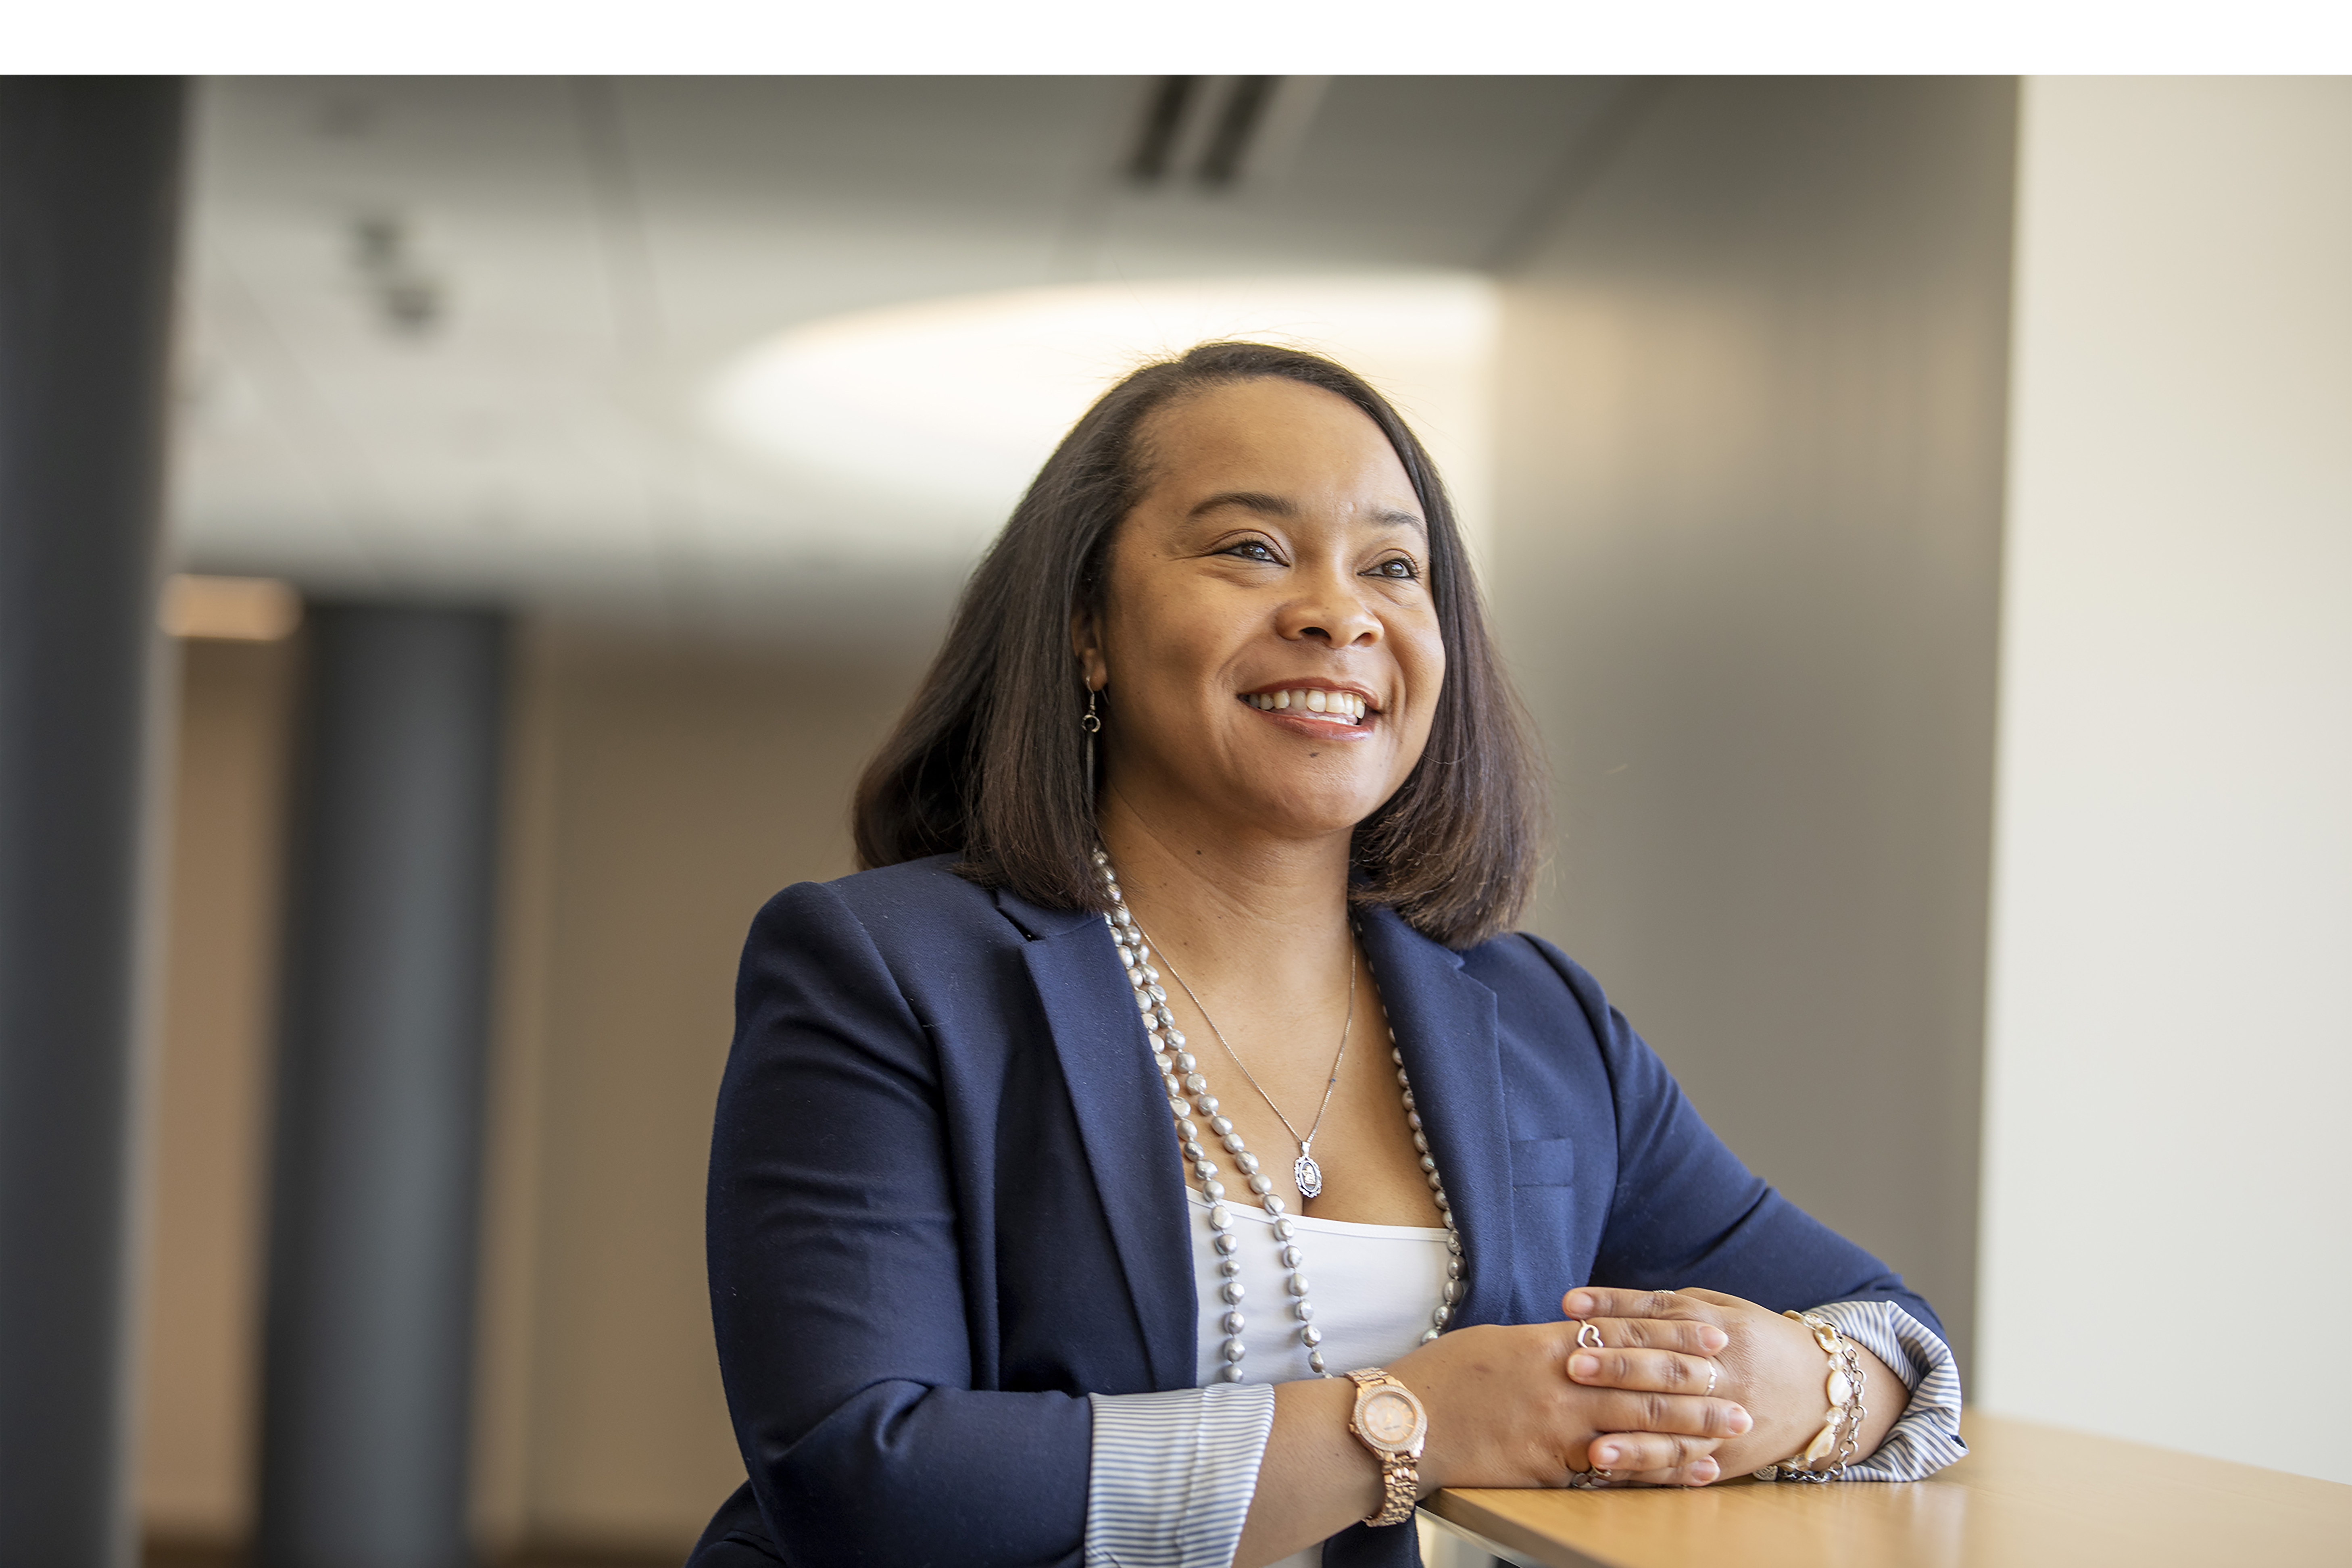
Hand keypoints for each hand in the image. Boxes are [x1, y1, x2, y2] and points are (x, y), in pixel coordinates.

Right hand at [1386, 1318, 1753, 1492]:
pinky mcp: (1547, 1467)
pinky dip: (1656, 1471)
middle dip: (1699, 1388)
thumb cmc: (1444, 1377)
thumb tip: (1584, 1342)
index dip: (1674, 1335)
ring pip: (1637, 1428)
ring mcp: (1554, 1428)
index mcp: (1546, 1343)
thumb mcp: (1498, 1344)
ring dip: (1692, 1431)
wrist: (1402, 1423)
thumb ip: (1547, 1346)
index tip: (1715, 1337)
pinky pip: (1613, 1470)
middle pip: (1643, 1383)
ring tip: (1732, 1432)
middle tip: (1743, 1391)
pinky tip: (1689, 1472)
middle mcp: (1558, 1383)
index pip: (1623, 1334)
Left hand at [1560, 1286, 1907, 1479]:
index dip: (1615, 1308)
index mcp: (1722, 1327)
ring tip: (1593, 1444)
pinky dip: (1649, 1470)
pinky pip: (1685, 1465)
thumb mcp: (1723, 1309)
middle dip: (1619, 1367)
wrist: (1824, 1390)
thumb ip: (1669, 1306)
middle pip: (1667, 1368)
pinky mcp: (1729, 1456)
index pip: (1660, 1314)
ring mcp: (1729, 1417)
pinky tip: (1614, 1472)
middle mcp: (1726, 1372)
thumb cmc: (1756, 1341)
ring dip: (1634, 1438)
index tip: (1571, 1307)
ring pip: (1678, 1429)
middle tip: (1572, 1365)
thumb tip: (1601, 1307)